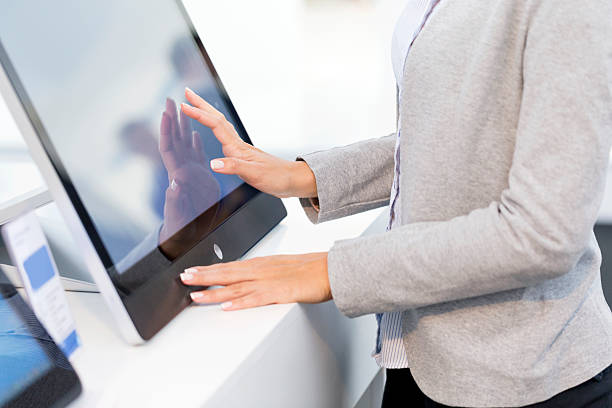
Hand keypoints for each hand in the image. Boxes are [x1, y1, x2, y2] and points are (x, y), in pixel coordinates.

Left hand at [158, 98, 220, 258]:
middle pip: (174, 141)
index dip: (166, 131)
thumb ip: (175, 200)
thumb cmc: (180, 229)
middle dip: (172, 120)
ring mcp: (190, 173)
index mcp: (177, 176)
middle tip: (170, 100)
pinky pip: (196, 156)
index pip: (168, 148)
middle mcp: (182, 171)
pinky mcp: (200, 178)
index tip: (165, 113)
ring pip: (185, 145)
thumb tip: (174, 184)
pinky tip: (195, 134)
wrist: (186, 238)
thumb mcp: (178, 216)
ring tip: (182, 110)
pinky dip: (195, 143)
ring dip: (183, 127)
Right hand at [180, 87, 316, 198]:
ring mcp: (240, 148)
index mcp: (237, 147)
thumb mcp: (253, 174)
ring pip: (220, 124)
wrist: (291, 180)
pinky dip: (214, 127)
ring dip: (206, 113)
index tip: (184, 105)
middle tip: (187, 92)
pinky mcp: (242, 154)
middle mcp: (237, 144)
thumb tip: (213, 163)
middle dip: (201, 105)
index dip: (199, 115)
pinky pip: (223, 135)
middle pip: (217, 119)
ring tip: (194, 104)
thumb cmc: (275, 177)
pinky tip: (213, 128)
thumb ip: (233, 167)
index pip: (215, 125)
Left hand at [180, 252, 331, 310]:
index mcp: (260, 263)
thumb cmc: (308, 268)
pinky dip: (240, 303)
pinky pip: (256, 300)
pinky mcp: (279, 294)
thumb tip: (245, 275)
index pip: (228, 266)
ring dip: (214, 291)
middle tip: (183, 278)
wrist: (329, 268)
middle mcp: (260, 270)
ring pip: (236, 287)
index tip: (191, 270)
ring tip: (195, 294)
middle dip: (203, 277)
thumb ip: (262, 270)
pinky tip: (226, 306)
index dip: (208, 269)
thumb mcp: (279, 265)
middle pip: (226, 274)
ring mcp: (268, 282)